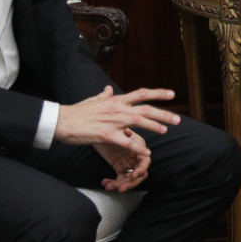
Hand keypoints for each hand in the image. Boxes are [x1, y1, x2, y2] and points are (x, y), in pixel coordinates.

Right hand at [56, 87, 179, 159]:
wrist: (62, 121)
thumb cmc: (77, 112)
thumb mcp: (92, 100)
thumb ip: (103, 96)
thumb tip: (108, 89)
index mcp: (116, 100)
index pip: (141, 94)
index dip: (158, 93)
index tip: (172, 94)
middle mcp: (117, 108)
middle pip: (146, 109)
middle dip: (163, 113)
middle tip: (177, 119)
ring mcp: (113, 121)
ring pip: (139, 122)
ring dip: (154, 126)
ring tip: (166, 130)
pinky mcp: (106, 134)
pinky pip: (126, 141)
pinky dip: (138, 147)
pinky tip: (146, 152)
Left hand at [94, 130, 150, 192]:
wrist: (100, 132)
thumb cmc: (110, 129)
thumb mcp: (117, 132)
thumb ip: (123, 134)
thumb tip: (127, 132)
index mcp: (139, 149)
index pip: (145, 163)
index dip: (141, 170)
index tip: (133, 176)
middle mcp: (136, 158)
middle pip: (139, 175)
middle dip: (130, 183)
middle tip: (121, 188)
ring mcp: (128, 163)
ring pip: (128, 180)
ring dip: (119, 185)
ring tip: (108, 186)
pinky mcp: (120, 168)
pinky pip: (119, 179)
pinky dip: (113, 183)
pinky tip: (105, 183)